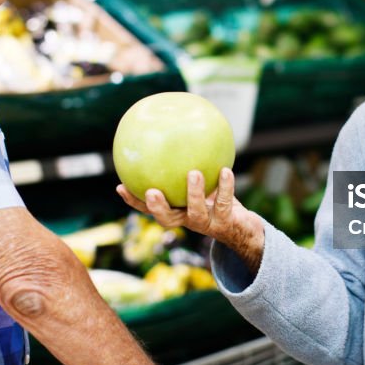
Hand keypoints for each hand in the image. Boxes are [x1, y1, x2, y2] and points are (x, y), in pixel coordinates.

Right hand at [117, 168, 264, 272]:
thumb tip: (177, 134)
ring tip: (193, 173)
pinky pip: (225, 202)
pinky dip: (226, 187)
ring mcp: (207, 224)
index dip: (134, 201)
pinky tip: (226, 170)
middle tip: (151, 191)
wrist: (243, 229)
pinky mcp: (226, 223)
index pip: (150, 209)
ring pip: (196, 212)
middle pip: (167, 219)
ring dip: (194, 193)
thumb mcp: (204, 184)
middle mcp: (188, 221)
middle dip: (157, 207)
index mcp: (178, 212)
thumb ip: (189, 168)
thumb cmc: (218, 201)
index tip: (120, 186)